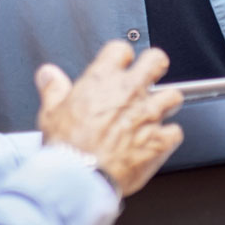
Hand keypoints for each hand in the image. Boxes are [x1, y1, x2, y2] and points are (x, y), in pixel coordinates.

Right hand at [35, 40, 183, 196]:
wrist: (80, 176)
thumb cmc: (67, 146)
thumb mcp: (51, 111)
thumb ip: (53, 87)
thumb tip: (48, 73)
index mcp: (102, 79)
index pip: (120, 49)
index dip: (120, 56)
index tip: (117, 64)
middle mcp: (129, 92)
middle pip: (157, 60)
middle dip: (155, 66)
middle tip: (149, 76)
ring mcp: (148, 115)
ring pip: (174, 95)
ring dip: (166, 103)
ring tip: (156, 111)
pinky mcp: (160, 141)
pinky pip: (176, 132)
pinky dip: (169, 137)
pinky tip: (159, 141)